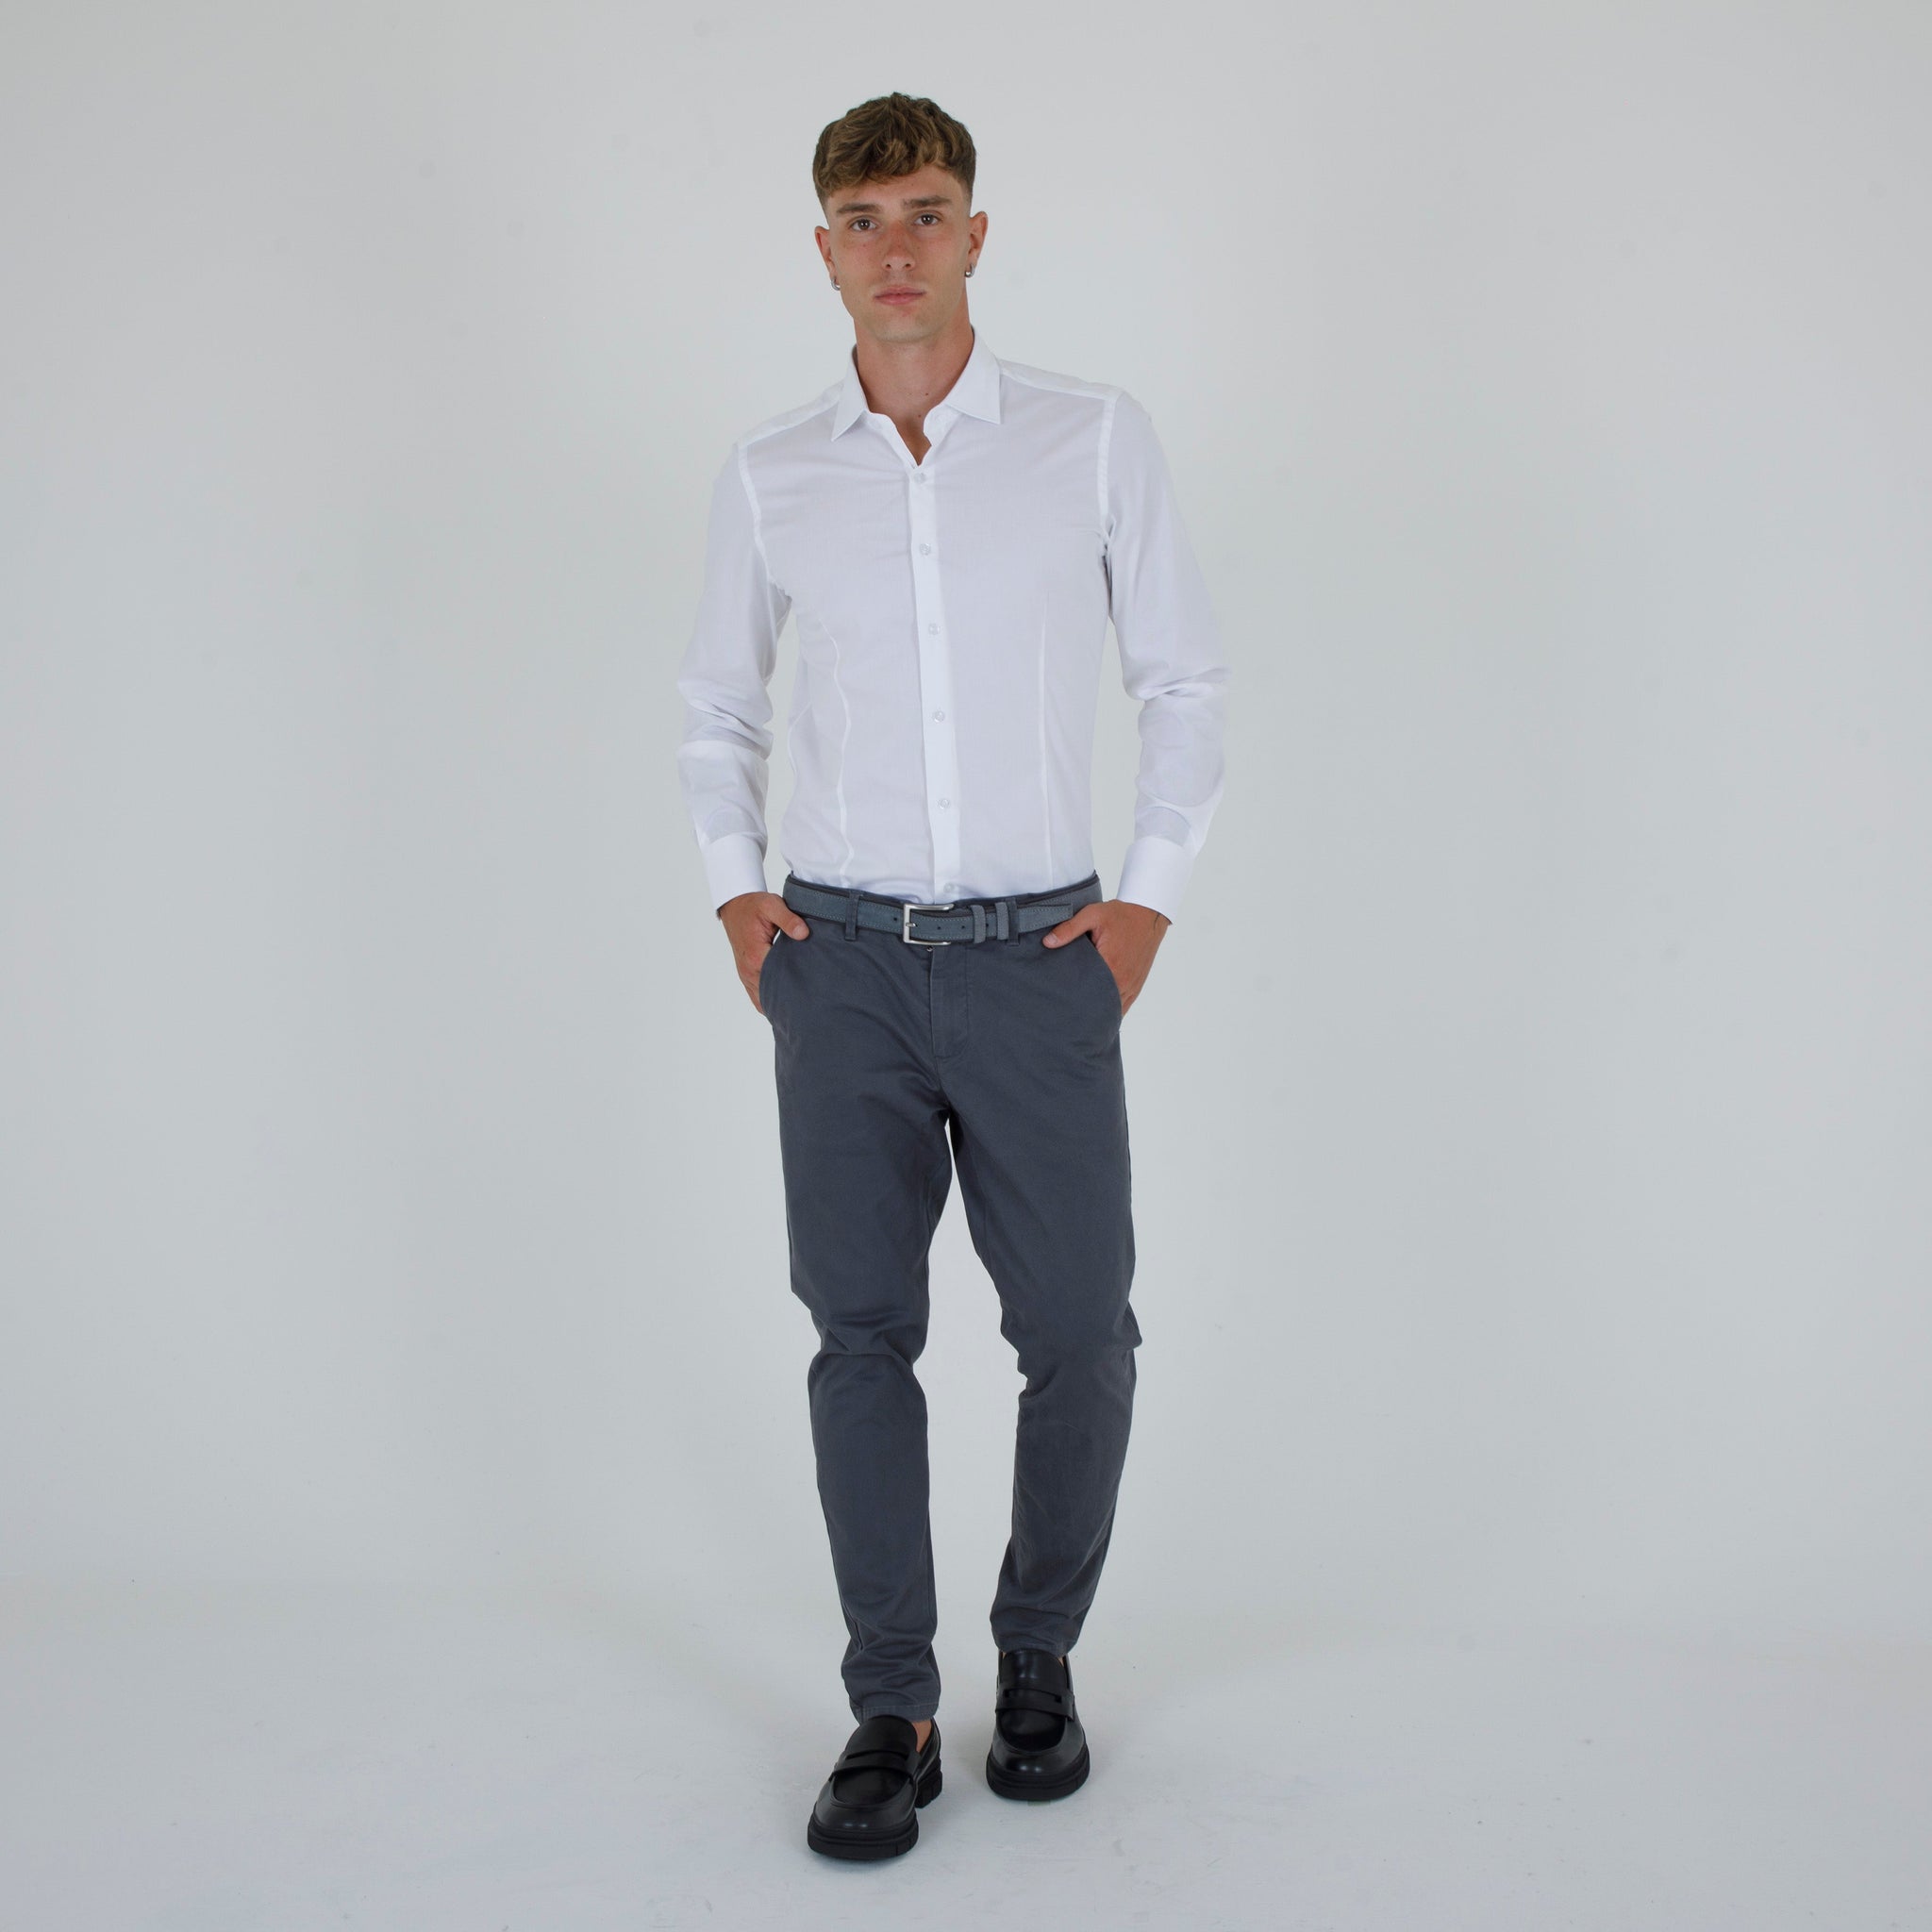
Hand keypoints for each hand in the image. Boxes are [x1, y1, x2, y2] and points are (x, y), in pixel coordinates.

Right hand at [718, 890, 810, 1014]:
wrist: (734, 906)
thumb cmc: (753, 905)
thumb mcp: (772, 905)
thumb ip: (788, 919)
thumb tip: (804, 934)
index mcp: (757, 955)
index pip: (779, 979)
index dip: (797, 984)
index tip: (813, 988)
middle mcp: (749, 970)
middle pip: (772, 993)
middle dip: (790, 998)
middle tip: (811, 1002)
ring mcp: (745, 974)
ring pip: (762, 999)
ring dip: (778, 1001)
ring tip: (800, 1006)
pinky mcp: (745, 975)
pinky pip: (755, 996)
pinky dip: (768, 1001)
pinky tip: (783, 1003)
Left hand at [1041, 898, 1168, 1015]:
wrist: (1149, 915)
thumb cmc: (1121, 915)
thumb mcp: (1092, 915)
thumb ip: (1069, 929)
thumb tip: (1047, 943)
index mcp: (1110, 964)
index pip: (1086, 989)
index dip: (1072, 995)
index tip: (1059, 997)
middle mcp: (1123, 980)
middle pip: (1098, 1003)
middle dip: (1082, 1006)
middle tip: (1065, 1007)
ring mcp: (1131, 985)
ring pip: (1111, 1008)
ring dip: (1097, 1009)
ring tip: (1079, 1011)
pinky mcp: (1137, 986)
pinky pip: (1123, 1006)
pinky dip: (1110, 1009)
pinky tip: (1098, 1011)